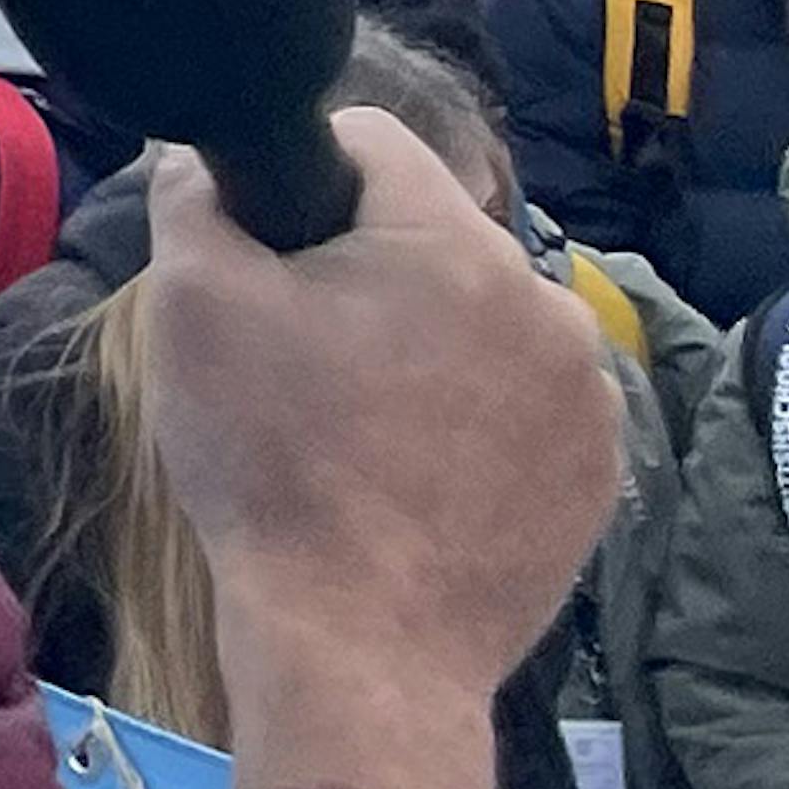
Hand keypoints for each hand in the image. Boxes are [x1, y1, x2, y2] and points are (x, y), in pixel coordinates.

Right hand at [134, 116, 624, 788]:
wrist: (361, 646)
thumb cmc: (269, 466)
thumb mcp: (188, 307)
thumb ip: (195, 201)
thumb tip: (205, 163)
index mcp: (451, 243)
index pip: (370, 142)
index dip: (294, 177)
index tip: (258, 252)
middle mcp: (546, 300)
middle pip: (430, 244)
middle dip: (363, 279)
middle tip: (295, 363)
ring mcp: (587, 392)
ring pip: (481, 328)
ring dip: (423, 352)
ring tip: (355, 433)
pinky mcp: (600, 472)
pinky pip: (523, 410)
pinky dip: (470, 426)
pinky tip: (412, 482)